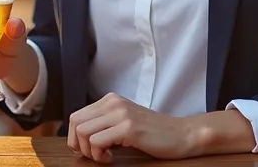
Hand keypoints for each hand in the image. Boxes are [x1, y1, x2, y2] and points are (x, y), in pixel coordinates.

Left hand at [67, 93, 198, 162]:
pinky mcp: (129, 128)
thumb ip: (104, 123)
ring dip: (90, 151)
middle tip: (95, 155)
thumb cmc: (153, 133)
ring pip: (83, 132)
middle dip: (79, 145)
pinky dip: (99, 154)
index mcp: (110, 100)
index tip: (89, 150)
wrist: (182, 134)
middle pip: (75, 123)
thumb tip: (78, 137)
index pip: (76, 117)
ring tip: (105, 156)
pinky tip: (112, 157)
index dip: (76, 138)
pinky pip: (98, 141)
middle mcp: (113, 103)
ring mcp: (121, 114)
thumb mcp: (124, 121)